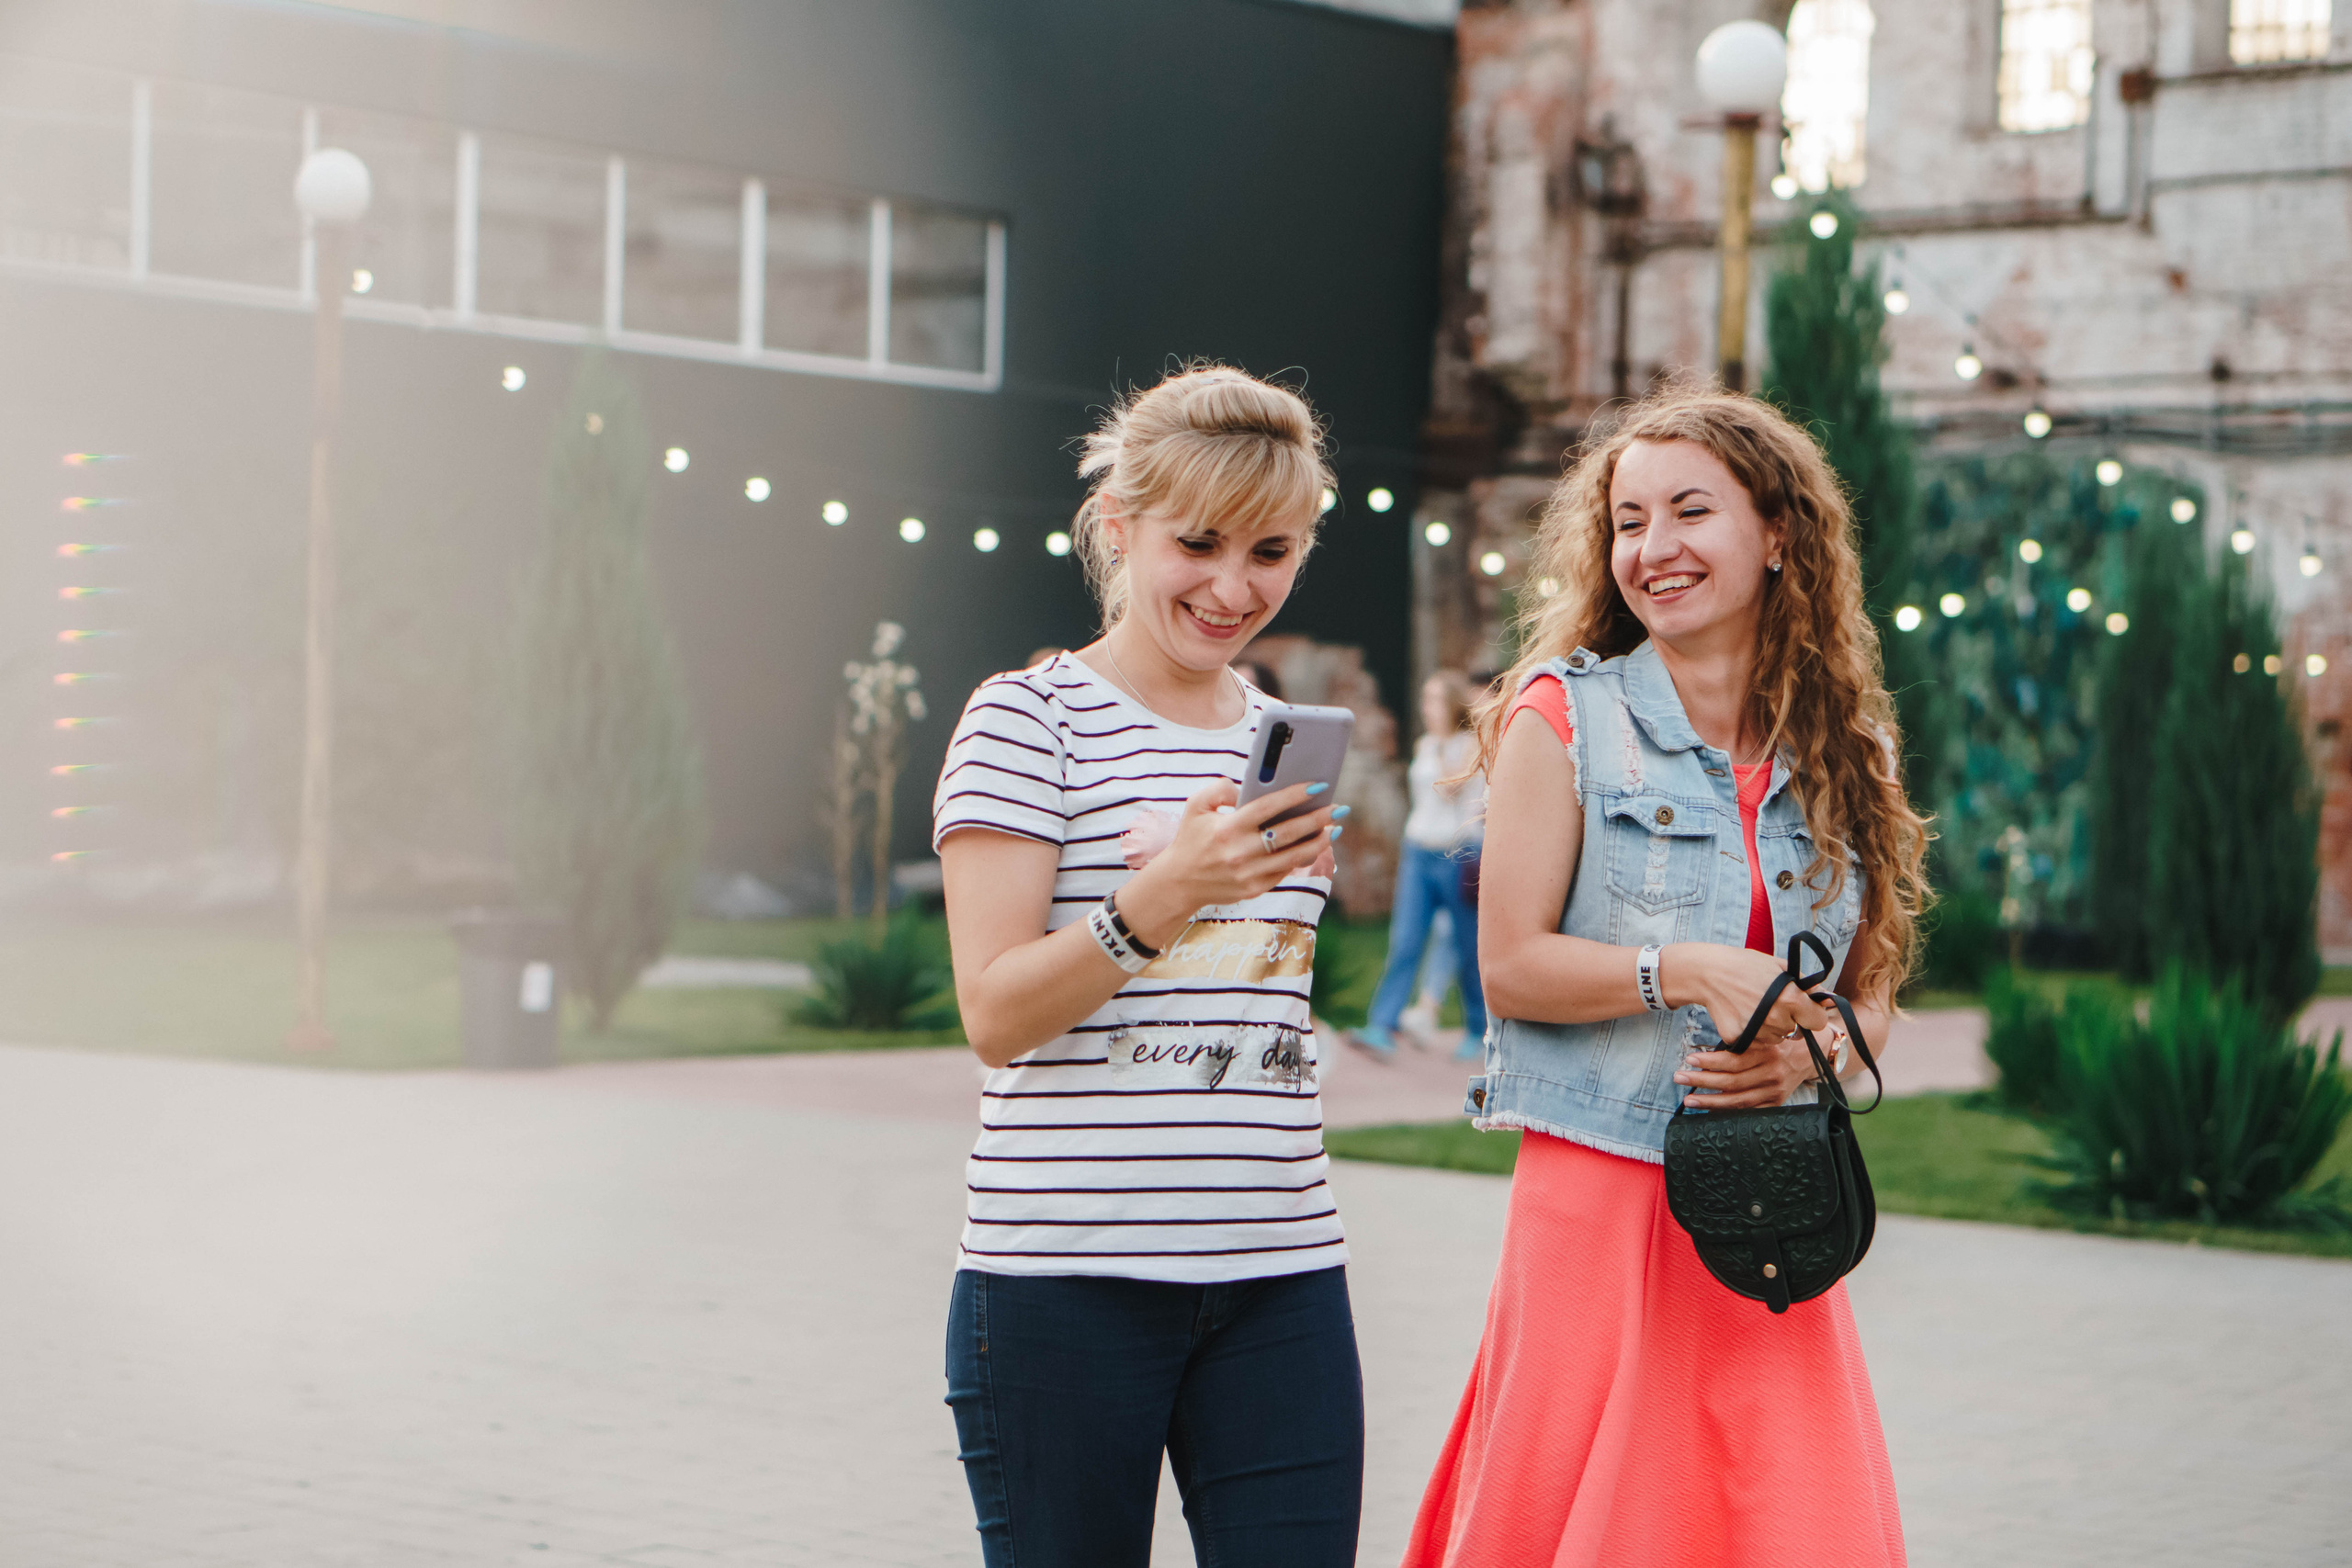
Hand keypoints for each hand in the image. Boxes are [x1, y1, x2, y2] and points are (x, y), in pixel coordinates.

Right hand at [1118, 780, 1337, 943]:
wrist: (1179, 882)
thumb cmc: (1191, 838)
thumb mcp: (1195, 806)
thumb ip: (1220, 789)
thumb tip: (1248, 789)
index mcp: (1227, 828)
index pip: (1268, 807)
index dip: (1295, 795)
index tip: (1317, 785)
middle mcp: (1239, 852)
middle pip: (1289, 833)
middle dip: (1318, 819)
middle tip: (1338, 808)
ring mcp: (1249, 874)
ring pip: (1294, 856)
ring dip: (1319, 842)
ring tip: (1334, 829)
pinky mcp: (1254, 889)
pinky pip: (1285, 871)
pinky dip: (1302, 858)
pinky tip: (1314, 846)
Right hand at [1662, 943, 1831, 1110]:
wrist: (1707, 972)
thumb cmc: (1744, 965)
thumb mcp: (1779, 966)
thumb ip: (1807, 984)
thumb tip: (1828, 997)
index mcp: (1791, 998)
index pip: (1818, 1021)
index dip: (1812, 1014)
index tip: (1803, 1009)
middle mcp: (1776, 1018)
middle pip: (1795, 1031)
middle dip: (1788, 1019)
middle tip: (1770, 1003)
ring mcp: (1757, 1031)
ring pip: (1775, 1038)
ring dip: (1770, 1028)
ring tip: (1754, 1007)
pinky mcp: (1739, 1039)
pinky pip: (1755, 1042)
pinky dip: (1750, 1032)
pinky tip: (1740, 1014)